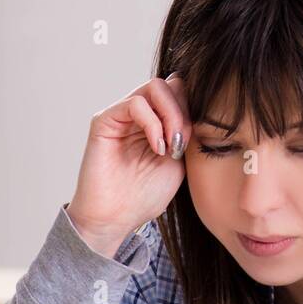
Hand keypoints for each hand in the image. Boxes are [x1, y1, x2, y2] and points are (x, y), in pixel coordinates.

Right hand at [65, 74, 192, 256]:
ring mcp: (120, 115)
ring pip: (155, 87)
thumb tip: (198, 108)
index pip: (180, 92)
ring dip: (172, 115)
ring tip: (172, 145)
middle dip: (184, 111)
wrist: (116, 219)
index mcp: (156, 121)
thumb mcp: (179, 162)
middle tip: (183, 143)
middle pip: (170, 84)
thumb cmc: (145, 195)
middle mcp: (138, 113)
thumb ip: (186, 134)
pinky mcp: (103, 121)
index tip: (194, 142)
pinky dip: (152, 122)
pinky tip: (157, 147)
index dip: (193, 110)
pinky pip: (134, 103)